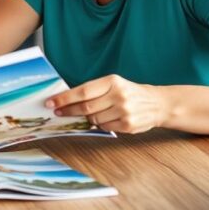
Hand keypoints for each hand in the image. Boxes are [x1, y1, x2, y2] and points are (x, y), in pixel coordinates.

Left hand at [45, 74, 166, 133]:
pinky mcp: (128, 125)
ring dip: (87, 119)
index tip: (50, 103)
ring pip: (94, 119)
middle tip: (57, 112)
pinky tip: (105, 119)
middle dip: (68, 111)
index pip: (82, 91)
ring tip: (90, 115)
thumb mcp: (113, 84)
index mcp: (112, 81)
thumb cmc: (129, 92)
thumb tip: (66, 100)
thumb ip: (93, 91)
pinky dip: (100, 125)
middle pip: (85, 107)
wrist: (157, 103)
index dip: (64, 98)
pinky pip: (105, 128)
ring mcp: (124, 111)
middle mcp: (119, 95)